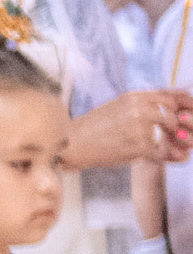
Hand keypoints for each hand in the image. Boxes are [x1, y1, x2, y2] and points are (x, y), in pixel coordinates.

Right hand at [67, 89, 192, 169]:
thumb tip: (180, 96)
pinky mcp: (138, 145)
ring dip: (171, 140)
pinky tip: (158, 156)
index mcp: (133, 96)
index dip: (183, 106)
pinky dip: (164, 156)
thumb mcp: (119, 107)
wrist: (72, 144)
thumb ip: (146, 103)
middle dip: (178, 126)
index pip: (170, 96)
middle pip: (173, 112)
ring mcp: (139, 126)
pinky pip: (161, 151)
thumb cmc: (94, 128)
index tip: (186, 115)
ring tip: (164, 145)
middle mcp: (138, 107)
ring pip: (170, 130)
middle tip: (174, 136)